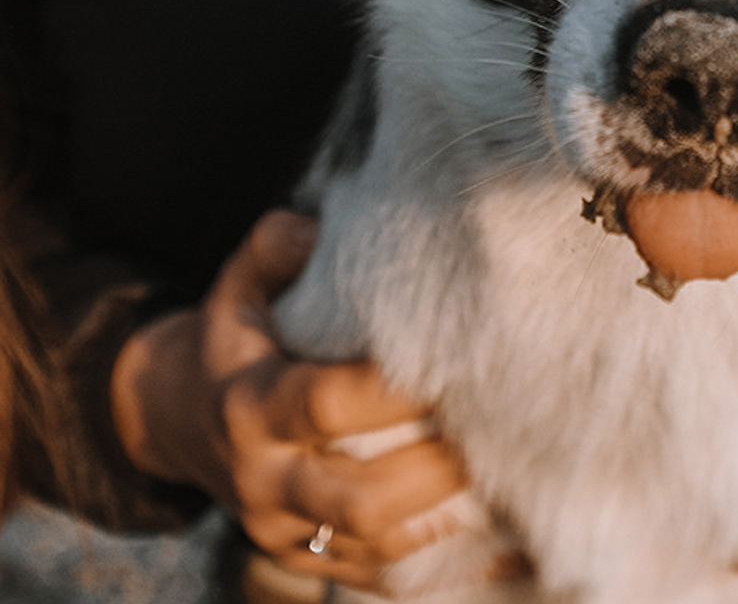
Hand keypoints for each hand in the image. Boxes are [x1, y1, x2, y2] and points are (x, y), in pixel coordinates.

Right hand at [110, 210, 466, 591]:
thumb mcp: (238, 284)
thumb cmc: (230, 337)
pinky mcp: (302, 558)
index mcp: (250, 406)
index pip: (326, 404)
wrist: (170, 417)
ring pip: (375, 546)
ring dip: (445, 512)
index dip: (393, 389)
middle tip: (499, 424)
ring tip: (504, 467)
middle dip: (437, 468)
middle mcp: (264, 478)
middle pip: (359, 497)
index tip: (456, 357)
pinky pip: (375, 574)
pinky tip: (490, 525)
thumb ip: (275, 248)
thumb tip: (318, 231)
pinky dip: (435, 553)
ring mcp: (282, 530)